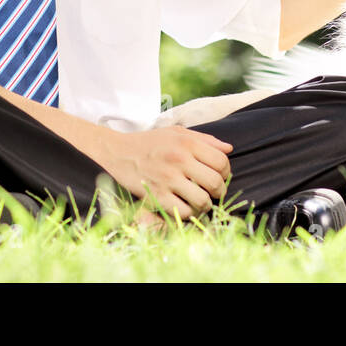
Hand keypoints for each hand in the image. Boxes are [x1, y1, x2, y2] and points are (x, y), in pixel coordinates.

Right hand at [93, 126, 233, 219]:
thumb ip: (204, 139)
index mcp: (187, 143)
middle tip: (214, 192)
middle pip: (215, 182)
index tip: (220, 176)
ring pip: (202, 200)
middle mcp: (179, 160)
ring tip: (201, 201)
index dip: (226, 172)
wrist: (116, 153)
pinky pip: (184, 211)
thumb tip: (229, 149)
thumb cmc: (149, 142)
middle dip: (220, 191)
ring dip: (206, 204)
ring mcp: (168, 179)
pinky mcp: (156, 196)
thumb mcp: (176, 132)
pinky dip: (189, 212)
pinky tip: (185, 206)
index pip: (221, 161)